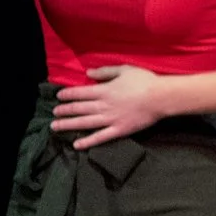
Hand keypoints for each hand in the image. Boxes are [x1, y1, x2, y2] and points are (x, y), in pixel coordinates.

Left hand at [51, 65, 169, 148]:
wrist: (161, 97)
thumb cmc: (145, 81)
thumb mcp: (125, 70)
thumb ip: (105, 72)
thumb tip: (88, 73)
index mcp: (104, 90)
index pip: (80, 93)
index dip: (67, 94)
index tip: (59, 96)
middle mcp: (103, 105)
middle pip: (79, 108)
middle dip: (64, 110)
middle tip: (54, 113)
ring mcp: (110, 119)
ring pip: (85, 123)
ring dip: (68, 125)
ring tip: (55, 126)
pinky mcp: (119, 130)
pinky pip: (101, 137)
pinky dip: (88, 141)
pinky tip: (77, 145)